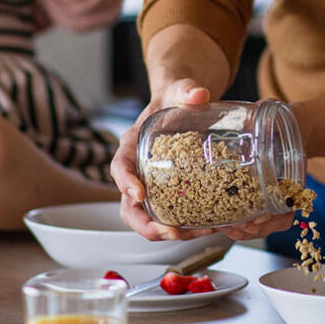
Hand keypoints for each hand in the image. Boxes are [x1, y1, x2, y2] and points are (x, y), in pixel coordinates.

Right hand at [112, 80, 219, 241]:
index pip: (119, 166)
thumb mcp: (179, 90)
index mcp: (131, 144)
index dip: (125, 182)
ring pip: (146, 217)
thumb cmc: (174, 98)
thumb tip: (198, 94)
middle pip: (128, 205)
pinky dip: (183, 226)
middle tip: (167, 231)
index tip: (137, 193)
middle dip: (144, 223)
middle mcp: (136, 169)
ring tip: (192, 234)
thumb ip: (187, 89)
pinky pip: (167, 215)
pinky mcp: (167, 192)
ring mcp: (150, 184)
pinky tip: (205, 226)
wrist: (183, 103)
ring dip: (164, 231)